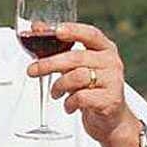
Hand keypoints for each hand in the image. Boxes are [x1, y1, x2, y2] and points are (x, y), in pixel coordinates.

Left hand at [26, 22, 140, 146]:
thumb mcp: (77, 67)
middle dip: (49, 64)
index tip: (56, 30)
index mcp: (104, 49)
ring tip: (55, 93)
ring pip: (77, 77)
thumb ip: (60, 49)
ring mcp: (113, 81)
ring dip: (59, 86)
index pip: (90, 34)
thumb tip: (37, 27)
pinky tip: (68, 106)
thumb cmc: (90, 88)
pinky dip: (69, 103)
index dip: (73, 30)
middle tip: (32, 70)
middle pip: (77, 58)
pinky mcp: (110, 100)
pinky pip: (81, 97)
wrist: (110, 119)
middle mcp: (111, 62)